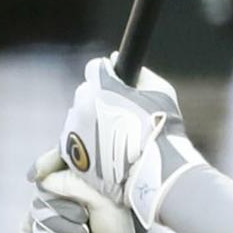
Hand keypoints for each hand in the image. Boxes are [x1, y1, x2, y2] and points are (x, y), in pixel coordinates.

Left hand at [53, 58, 202, 226]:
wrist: (156, 171)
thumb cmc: (163, 129)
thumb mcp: (161, 91)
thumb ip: (140, 74)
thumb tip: (118, 61)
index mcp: (101, 85)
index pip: (94, 68)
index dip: (107, 74)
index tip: (116, 83)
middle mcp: (82, 104)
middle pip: (85, 94)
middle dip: (98, 100)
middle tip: (120, 115)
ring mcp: (73, 129)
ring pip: (78, 118)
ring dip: (91, 122)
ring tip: (114, 138)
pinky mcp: (70, 153)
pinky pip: (73, 140)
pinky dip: (85, 143)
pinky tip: (104, 151)